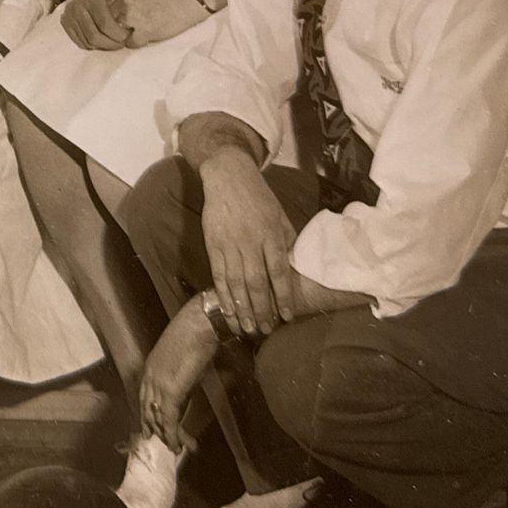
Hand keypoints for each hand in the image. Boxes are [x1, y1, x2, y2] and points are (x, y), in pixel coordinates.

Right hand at [61, 0, 130, 51]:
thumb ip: (122, 8)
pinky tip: (102, 40)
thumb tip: (131, 28)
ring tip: (113, 42)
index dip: (118, 35)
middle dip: (111, 44)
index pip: (105, 26)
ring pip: (87, 42)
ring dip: (102, 46)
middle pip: (94, 37)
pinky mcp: (65, 22)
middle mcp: (77, 8)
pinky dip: (92, 45)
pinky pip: (79, 42)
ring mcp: (69, 16)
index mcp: (91, 0)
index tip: (128, 36)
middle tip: (122, 43)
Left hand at [106, 0, 209, 48]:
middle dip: (118, 25)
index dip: (110, 14)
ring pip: (118, 33)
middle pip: (109, 21)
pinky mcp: (144, 31)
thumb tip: (106, 15)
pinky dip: (137, 42)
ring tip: (140, 29)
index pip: (103, 7)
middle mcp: (125, 2)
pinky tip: (147, 35)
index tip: (118, 16)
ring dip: (126, 34)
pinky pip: (130, 43)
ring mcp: (134, 17)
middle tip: (133, 25)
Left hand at [137, 299, 219, 444]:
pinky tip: (178, 445)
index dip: (148, 415)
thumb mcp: (180, 358)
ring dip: (168, 435)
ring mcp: (158, 384)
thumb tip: (184, 389)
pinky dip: (173, 434)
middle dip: (156, 428)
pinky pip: (168, 418)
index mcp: (150, 367)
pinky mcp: (170, 391)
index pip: (145, 397)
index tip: (151, 428)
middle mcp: (149, 377)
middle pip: (147, 410)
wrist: (199, 324)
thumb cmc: (195, 335)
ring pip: (157, 417)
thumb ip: (177, 375)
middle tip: (164, 443)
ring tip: (175, 448)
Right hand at [198, 151, 300, 336]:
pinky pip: (218, 274)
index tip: (287, 316)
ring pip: (235, 283)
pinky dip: (222, 294)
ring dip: (242, 308)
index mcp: (271, 235)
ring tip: (247, 327)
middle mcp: (250, 242)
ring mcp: (229, 244)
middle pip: (256, 283)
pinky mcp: (212, 245)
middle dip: (261, 309)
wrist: (228, 178)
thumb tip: (295, 269)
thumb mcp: (281, 216)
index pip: (278, 272)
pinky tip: (227, 309)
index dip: (283, 296)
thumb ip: (288, 241)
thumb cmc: (259, 198)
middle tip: (265, 329)